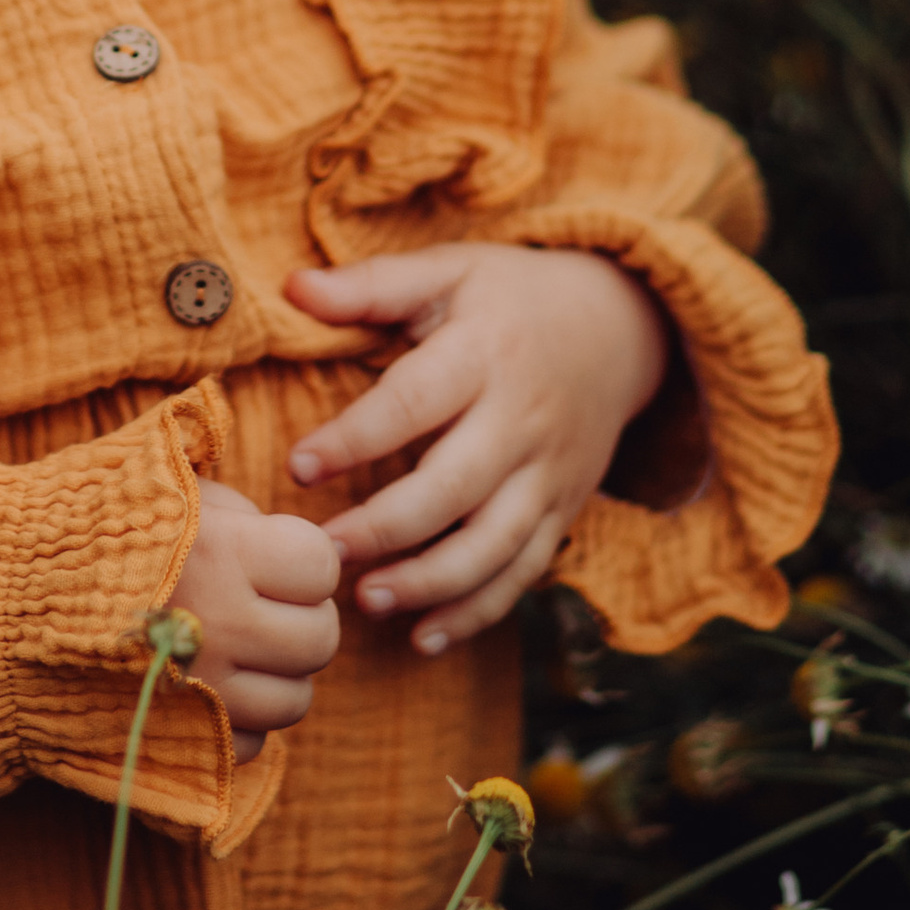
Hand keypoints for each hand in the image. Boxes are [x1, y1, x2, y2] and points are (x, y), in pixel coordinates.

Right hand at [164, 479, 342, 764]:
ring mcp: (201, 694)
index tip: (271, 555)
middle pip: (319, 639)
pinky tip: (202, 690)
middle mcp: (220, 628)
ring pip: (294, 700)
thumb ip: (232, 509)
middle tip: (262, 606)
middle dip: (298, 619)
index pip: (321, 565)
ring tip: (232, 650)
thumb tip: (287, 545)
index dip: (301, 558)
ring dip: (274, 675)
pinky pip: (248, 746)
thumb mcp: (154, 485)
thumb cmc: (72, 530)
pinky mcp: (178, 742)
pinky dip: (235, 723)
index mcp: (218, 553)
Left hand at [284, 244, 669, 654]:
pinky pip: (524, 573)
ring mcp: (547, 474)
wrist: (618, 330)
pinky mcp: (562, 511)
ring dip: (430, 583)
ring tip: (367, 601)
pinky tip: (424, 637)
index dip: (356, 438)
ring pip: (494, 545)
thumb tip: (291, 285)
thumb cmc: (508, 298)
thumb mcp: (448, 272)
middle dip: (387, 529)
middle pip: (456, 488)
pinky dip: (477, 613)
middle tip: (324, 551)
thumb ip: (370, 285)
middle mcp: (521, 420)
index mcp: (484, 353)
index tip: (300, 466)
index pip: (414, 402)